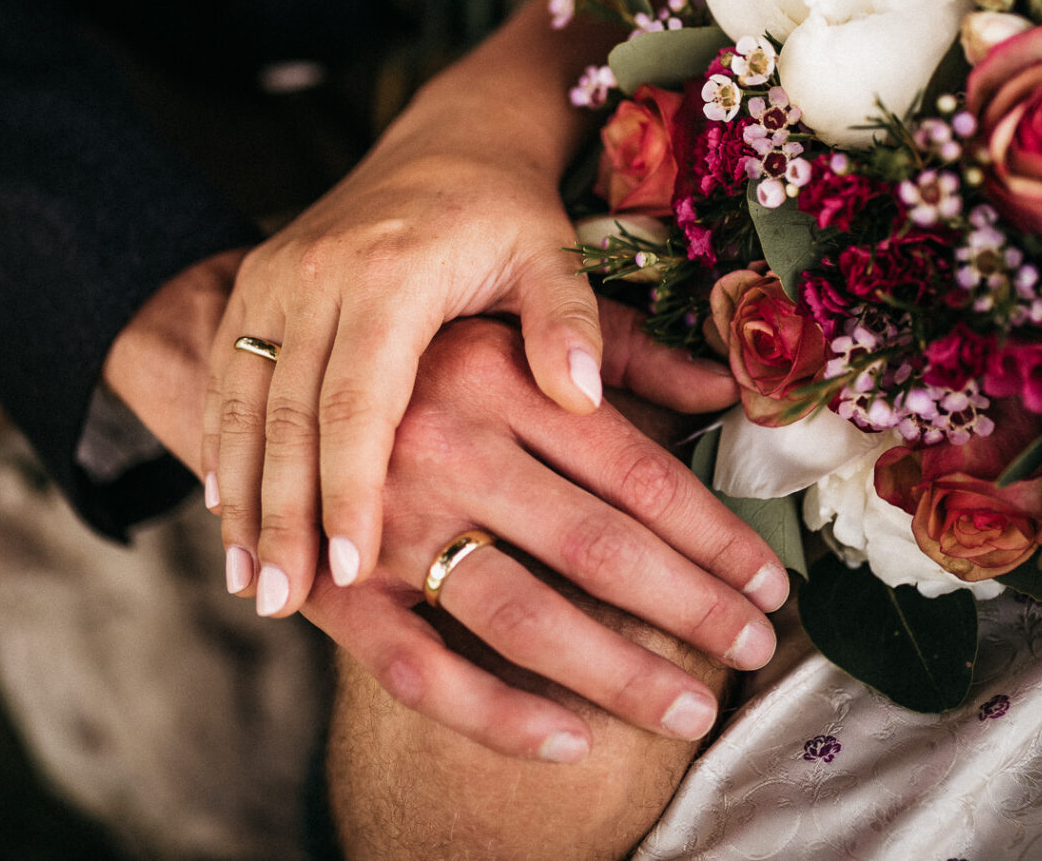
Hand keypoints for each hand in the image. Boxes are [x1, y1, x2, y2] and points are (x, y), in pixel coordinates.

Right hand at [204, 0, 627, 615]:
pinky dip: (222, 445)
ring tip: (246, 581)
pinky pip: (229, 375)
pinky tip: (223, 507)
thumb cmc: (506, 211)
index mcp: (391, 274)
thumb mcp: (551, 253)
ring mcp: (276, 279)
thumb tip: (582, 398)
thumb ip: (569, 322)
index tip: (346, 567)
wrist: (447, 141)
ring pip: (244, 401)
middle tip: (276, 601)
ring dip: (242, 494)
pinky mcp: (255, 284)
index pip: (358, 399)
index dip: (348, 487)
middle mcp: (317, 276)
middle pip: (287, 413)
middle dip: (280, 514)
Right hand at [299, 307, 786, 761]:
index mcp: (495, 370)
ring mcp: (384, 518)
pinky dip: (494, 716)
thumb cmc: (419, 326)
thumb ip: (620, 346)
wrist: (272, 345)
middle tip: (759, 649)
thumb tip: (726, 384)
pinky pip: (419, 671)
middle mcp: (441, 441)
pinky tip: (567, 743)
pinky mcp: (336, 583)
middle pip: (594, 545)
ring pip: (519, 615)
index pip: (633, 468)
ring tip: (691, 710)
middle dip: (691, 608)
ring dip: (616, 674)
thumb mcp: (515, 298)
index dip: (713, 532)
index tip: (769, 580)